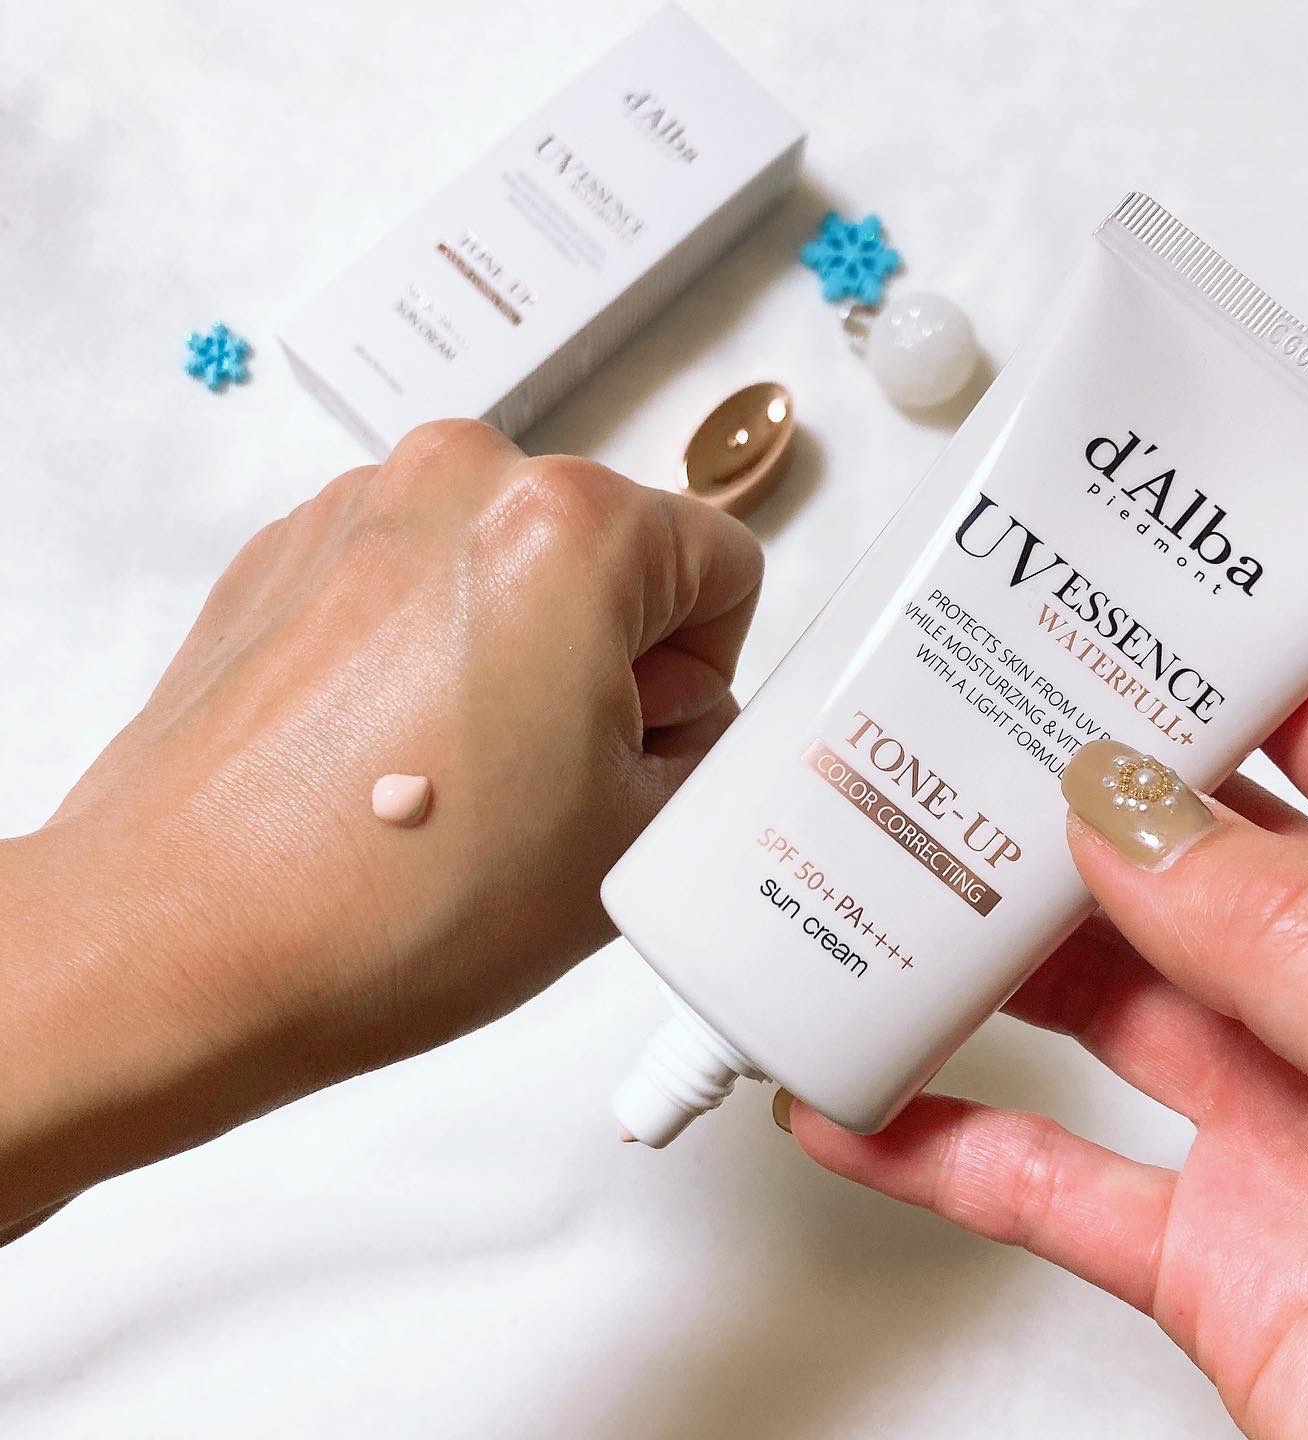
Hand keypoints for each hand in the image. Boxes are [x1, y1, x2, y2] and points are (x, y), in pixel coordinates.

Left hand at [2, 420, 761, 1225]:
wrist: (183, 943)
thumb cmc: (395, 900)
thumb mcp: (636, 844)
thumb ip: (711, 756)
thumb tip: (686, 719)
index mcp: (569, 527)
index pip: (724, 566)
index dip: (709, 673)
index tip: (652, 742)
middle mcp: (460, 482)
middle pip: (615, 554)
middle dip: (614, 657)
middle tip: (560, 777)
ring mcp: (358, 509)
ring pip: (513, 566)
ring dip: (521, 651)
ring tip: (465, 776)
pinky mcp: (287, 554)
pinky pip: (417, 580)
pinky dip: (432, 649)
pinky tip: (397, 756)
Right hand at [786, 638, 1307, 1437]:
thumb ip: (1298, 935)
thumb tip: (1129, 813)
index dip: (1217, 663)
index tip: (1094, 616)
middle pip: (1178, 860)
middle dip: (1056, 805)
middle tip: (940, 747)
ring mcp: (1284, 1124)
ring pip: (1095, 1005)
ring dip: (978, 963)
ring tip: (875, 901)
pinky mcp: (1213, 1251)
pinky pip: (1047, 1180)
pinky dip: (940, 1146)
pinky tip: (858, 1107)